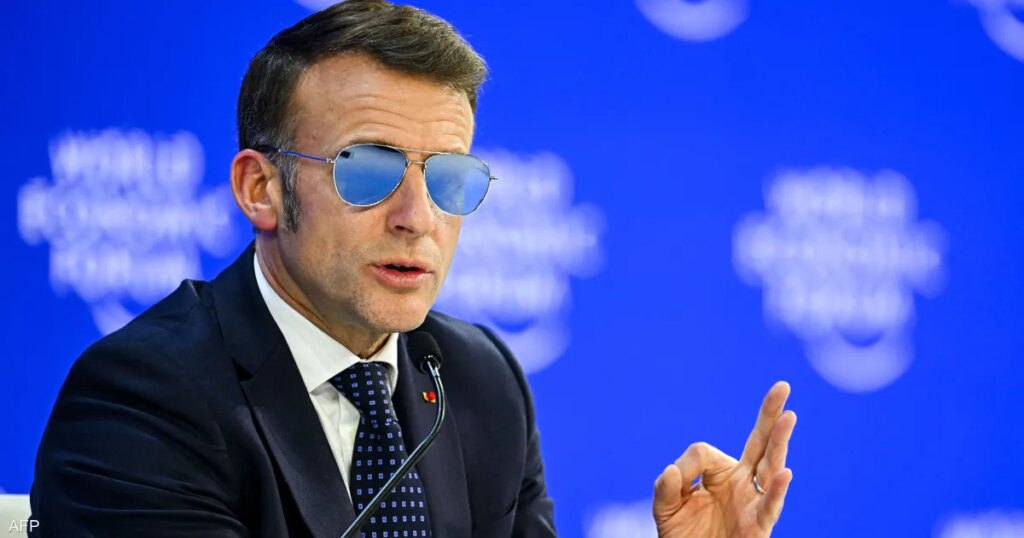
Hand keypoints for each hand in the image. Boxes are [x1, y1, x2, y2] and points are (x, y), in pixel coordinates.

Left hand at [652, 381, 796, 537]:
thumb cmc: (684, 536)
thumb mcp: (665, 509)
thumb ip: (666, 488)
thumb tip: (673, 470)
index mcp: (721, 475)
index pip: (705, 452)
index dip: (687, 465)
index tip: (676, 481)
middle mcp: (742, 484)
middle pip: (760, 444)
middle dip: (770, 416)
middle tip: (782, 387)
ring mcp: (753, 503)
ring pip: (770, 468)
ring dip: (779, 442)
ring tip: (789, 417)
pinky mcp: (758, 526)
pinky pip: (769, 507)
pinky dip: (778, 491)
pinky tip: (785, 472)